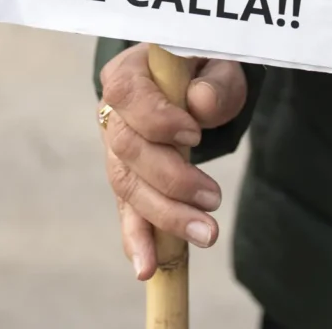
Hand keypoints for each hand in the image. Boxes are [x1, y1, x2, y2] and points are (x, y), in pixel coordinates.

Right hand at [98, 44, 245, 278]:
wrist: (194, 81)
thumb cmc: (205, 69)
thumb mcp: (220, 64)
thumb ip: (215, 81)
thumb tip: (200, 104)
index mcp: (128, 72)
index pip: (127, 95)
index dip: (156, 119)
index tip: (194, 134)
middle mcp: (112, 113)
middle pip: (126, 150)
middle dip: (170, 178)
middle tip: (213, 197)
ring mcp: (115, 150)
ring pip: (127, 186)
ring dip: (165, 215)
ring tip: (205, 233)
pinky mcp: (128, 181)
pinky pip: (126, 212)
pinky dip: (137, 240)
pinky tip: (147, 268)